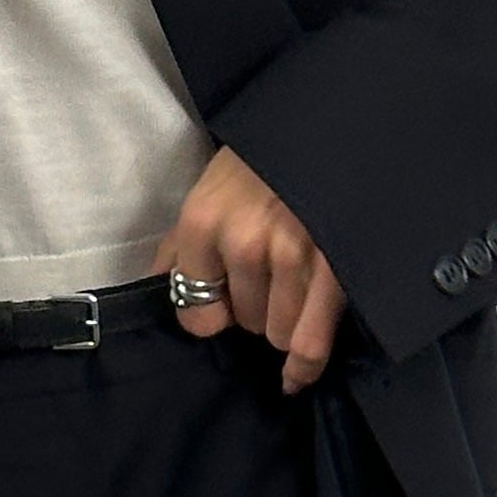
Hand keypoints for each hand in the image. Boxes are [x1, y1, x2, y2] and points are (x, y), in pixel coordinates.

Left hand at [152, 148, 348, 395]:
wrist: (334, 120)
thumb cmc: (268, 159)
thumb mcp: (211, 188)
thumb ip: (181, 243)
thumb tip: (160, 287)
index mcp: (203, 223)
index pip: (195, 314)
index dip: (214, 311)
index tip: (228, 297)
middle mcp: (242, 244)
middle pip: (244, 324)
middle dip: (258, 308)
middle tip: (275, 274)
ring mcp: (291, 258)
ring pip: (279, 334)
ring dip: (287, 319)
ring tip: (301, 282)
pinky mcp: (336, 269)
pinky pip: (309, 344)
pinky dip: (304, 366)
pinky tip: (296, 375)